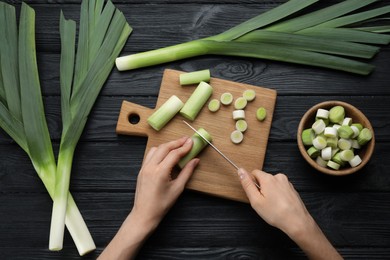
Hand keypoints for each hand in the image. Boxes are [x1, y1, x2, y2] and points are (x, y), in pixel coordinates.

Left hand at [98, 137, 198, 259]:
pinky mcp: (141, 170)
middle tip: (186, 140)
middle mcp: (150, 167)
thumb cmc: (161, 205)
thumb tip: (195, 161)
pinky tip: (166, 154)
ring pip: (156, 149)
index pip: (174, 154)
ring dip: (167, 145)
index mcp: (160, 172)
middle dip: (176, 142)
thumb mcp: (178, 189)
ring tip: (177, 145)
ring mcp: (144, 168)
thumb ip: (187, 172)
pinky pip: (150, 155)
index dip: (184, 147)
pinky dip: (159, 151)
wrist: (144, 214)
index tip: (192, 142)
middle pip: (164, 147)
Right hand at [238, 169, 342, 259]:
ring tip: (273, 205)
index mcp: (268, 178)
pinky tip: (280, 205)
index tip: (254, 194)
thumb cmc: (276, 213)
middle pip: (264, 179)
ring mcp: (286, 183)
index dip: (252, 183)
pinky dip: (278, 195)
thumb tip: (240, 170)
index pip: (254, 173)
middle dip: (261, 189)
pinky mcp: (292, 189)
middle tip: (263, 203)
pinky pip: (280, 189)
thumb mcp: (255, 200)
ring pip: (272, 184)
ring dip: (270, 192)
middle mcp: (278, 177)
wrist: (297, 221)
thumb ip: (247, 184)